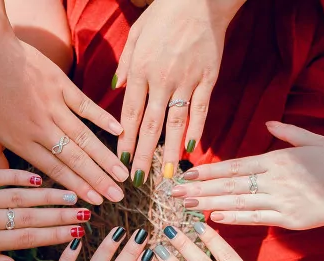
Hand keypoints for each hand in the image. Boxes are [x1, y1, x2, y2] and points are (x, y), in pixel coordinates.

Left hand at [0, 3, 127, 204]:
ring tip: (123, 174)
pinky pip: (85, 105)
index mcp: (20, 140)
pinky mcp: (60, 84)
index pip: (54, 169)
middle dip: (98, 180)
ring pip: (85, 137)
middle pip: (75, 158)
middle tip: (118, 197)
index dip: (77, 187)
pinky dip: (103, 118)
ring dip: (105, 157)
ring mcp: (53, 104)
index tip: (94, 203)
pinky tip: (120, 132)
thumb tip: (5, 177)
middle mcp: (40, 126)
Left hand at [0, 169, 87, 260]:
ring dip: (48, 194)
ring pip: (17, 195)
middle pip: (29, 215)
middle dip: (62, 214)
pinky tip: (36, 176)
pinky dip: (16, 176)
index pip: (25, 239)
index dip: (55, 236)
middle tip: (88, 211)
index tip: (78, 234)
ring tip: (73, 193)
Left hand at [113, 0, 244, 184]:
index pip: (131, 114)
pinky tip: (192, 149)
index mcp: (141, 70)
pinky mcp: (208, 78)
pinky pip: (201, 109)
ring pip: (176, 123)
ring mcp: (187, 80)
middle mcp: (162, 80)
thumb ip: (125, 64)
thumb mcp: (136, 34)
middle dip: (144, 156)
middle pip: (151, 125)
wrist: (199, 0)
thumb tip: (115, 89)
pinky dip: (197, 130)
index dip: (126, 141)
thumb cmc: (164, 14)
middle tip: (139, 181)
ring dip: (170, 152)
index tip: (121, 161)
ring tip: (166, 175)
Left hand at [171, 122, 323, 229]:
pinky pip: (257, 218)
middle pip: (229, 185)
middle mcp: (275, 179)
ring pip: (238, 203)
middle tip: (171, 195)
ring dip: (209, 205)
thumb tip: (267, 125)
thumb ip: (288, 134)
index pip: (234, 166)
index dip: (207, 172)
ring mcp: (282, 201)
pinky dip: (235, 218)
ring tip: (185, 208)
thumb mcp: (316, 140)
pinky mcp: (290, 219)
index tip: (185, 175)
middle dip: (198, 190)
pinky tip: (214, 219)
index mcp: (278, 159)